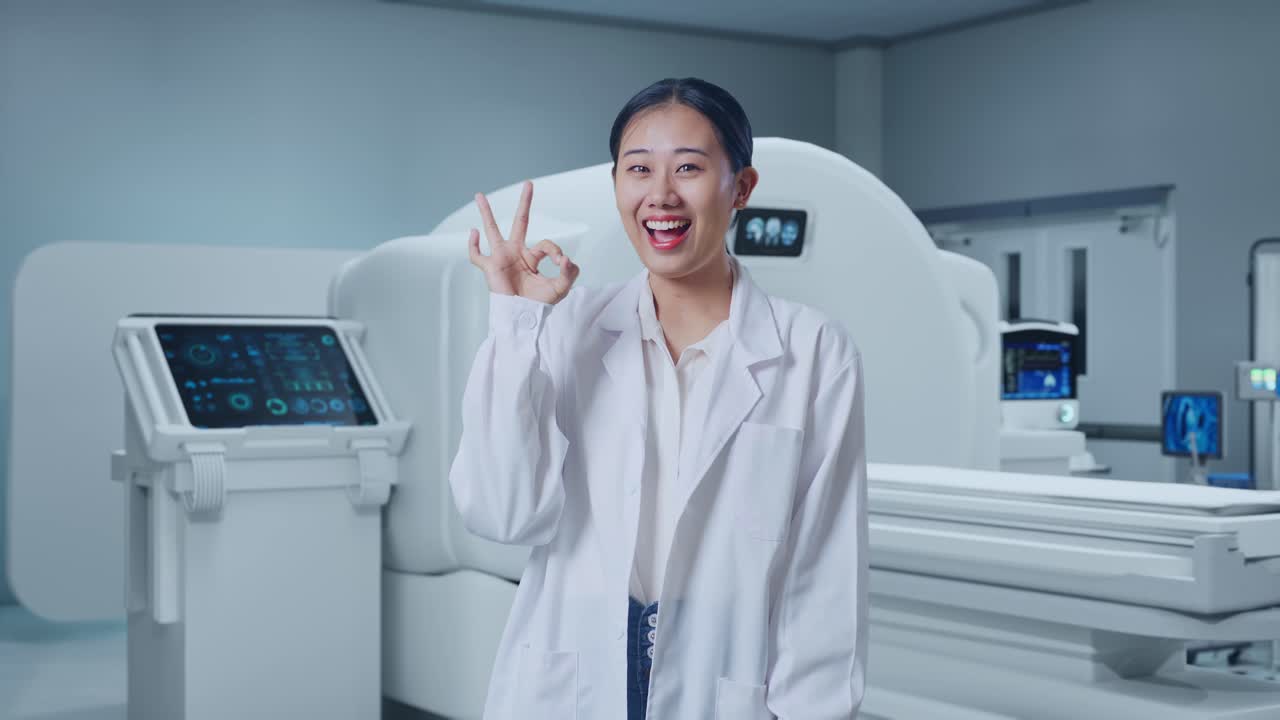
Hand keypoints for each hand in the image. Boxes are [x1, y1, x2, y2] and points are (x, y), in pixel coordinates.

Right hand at [468, 181, 579, 304]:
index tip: (561, 262)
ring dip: (486, 213)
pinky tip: (473, 233)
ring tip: (479, 195)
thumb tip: (565, 259)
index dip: (555, 250)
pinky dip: (472, 245)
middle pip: (520, 222)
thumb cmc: (539, 304)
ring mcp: (501, 258)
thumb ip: (569, 272)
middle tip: (529, 183)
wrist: (524, 318)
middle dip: (525, 203)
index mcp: (532, 257)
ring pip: (492, 230)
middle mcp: (516, 253)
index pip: (546, 244)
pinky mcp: (490, 268)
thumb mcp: (561, 287)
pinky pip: (477, 255)